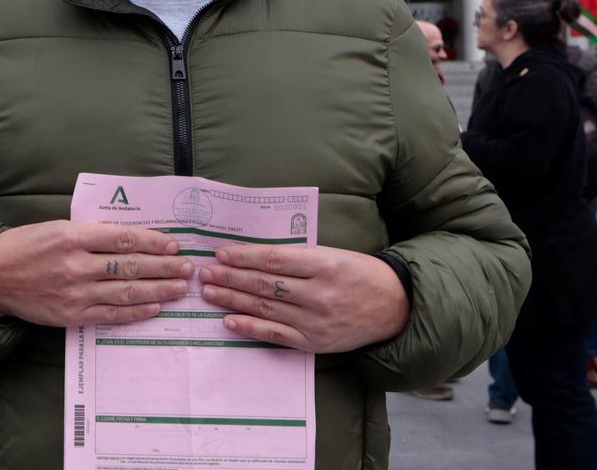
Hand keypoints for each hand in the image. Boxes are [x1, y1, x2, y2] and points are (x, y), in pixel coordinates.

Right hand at [0, 221, 194, 326]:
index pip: (123, 238)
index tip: (174, 244)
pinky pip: (111, 314)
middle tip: (188, 267)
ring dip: (158, 290)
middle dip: (164, 267)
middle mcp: (77, 265)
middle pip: (131, 265)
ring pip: (126, 291)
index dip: (153, 242)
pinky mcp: (72, 315)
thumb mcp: (57, 228)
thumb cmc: (26, 246)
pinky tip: (155, 307)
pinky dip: (136, 311)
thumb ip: (92, 234)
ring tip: (180, 288)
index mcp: (73, 237)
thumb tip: (132, 238)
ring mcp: (75, 293)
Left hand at [198, 246, 408, 353]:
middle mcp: (318, 294)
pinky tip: (228, 320)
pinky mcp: (312, 342)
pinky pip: (274, 334)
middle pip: (264, 285)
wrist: (392, 307)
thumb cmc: (359, 274)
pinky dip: (249, 327)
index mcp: (324, 265)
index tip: (221, 253)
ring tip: (209, 292)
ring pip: (264, 308)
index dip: (244, 257)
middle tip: (205, 272)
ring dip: (232, 300)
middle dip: (230, 277)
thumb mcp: (333, 255)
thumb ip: (298, 257)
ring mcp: (314, 321)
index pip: (273, 260)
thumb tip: (254, 256)